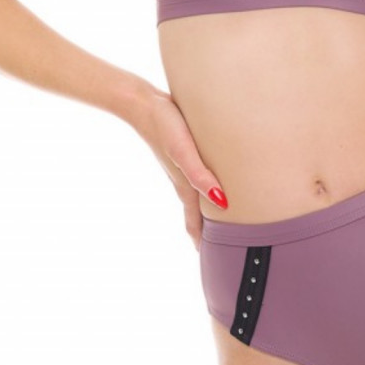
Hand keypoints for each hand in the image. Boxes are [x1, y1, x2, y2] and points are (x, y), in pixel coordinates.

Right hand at [131, 87, 226, 251]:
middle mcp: (184, 181)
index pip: (195, 224)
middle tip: (219, 250)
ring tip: (216, 223)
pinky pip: (196, 177)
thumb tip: (222, 202)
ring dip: (205, 213)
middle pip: (197, 215)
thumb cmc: (164, 126)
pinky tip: (209, 182)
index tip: (210, 261)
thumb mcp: (183, 152)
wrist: (142, 103)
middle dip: (205, 233)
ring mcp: (182, 167)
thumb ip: (200, 176)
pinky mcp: (183, 152)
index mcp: (186, 186)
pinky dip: (204, 189)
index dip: (202, 243)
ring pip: (197, 197)